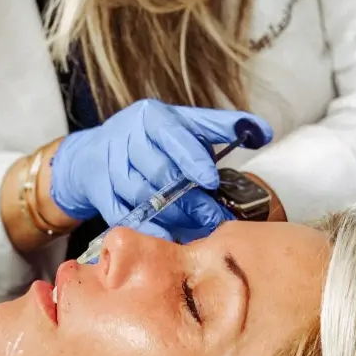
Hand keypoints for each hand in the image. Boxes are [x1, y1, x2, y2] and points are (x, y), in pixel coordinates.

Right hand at [49, 100, 272, 241]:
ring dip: (173, 216)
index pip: (173, 137)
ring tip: (198, 229)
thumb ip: (221, 126)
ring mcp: (109, 167)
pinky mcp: (100, 193)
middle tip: (216, 218)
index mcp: (151, 118)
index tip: (211, 180)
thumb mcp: (183, 123)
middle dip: (189, 198)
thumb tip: (262, 131)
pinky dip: (148, 229)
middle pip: (158, 171)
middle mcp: (127, 138)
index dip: (192, 160)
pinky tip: (169, 238)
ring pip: (143, 195)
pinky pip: (124, 215)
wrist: (93, 155)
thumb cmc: (150, 139)